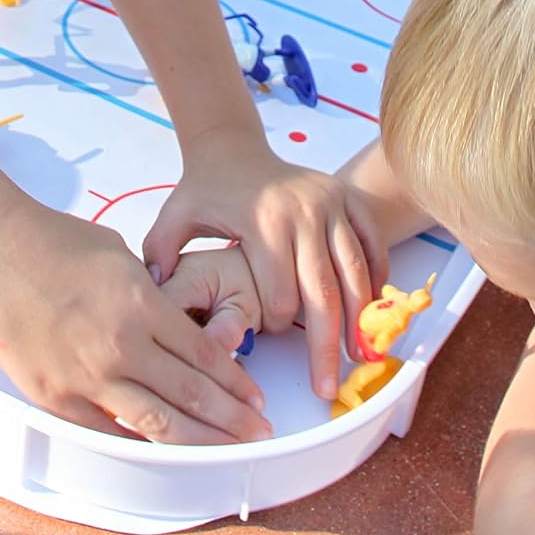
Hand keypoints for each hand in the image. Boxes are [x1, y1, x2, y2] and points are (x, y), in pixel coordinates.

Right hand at [0, 195, 271, 444]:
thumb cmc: (56, 241)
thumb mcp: (121, 256)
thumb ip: (151, 293)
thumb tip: (173, 318)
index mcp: (144, 305)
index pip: (205, 354)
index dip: (236, 381)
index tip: (256, 398)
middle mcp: (122, 345)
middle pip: (191, 393)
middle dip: (231, 417)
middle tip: (258, 433)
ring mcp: (87, 375)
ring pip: (156, 421)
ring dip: (197, 438)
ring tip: (225, 449)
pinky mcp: (55, 395)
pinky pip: (106, 429)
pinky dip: (138, 441)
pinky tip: (162, 448)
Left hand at [143, 127, 387, 399]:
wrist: (234, 147)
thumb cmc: (206, 189)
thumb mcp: (176, 216)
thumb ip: (161, 251)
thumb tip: (157, 289)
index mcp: (265, 222)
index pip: (282, 294)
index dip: (278, 326)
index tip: (271, 335)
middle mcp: (305, 212)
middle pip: (324, 292)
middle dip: (327, 345)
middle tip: (328, 387)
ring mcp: (331, 203)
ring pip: (356, 271)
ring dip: (361, 318)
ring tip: (359, 356)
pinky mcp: (348, 197)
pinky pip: (372, 242)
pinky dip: (377, 276)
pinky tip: (372, 307)